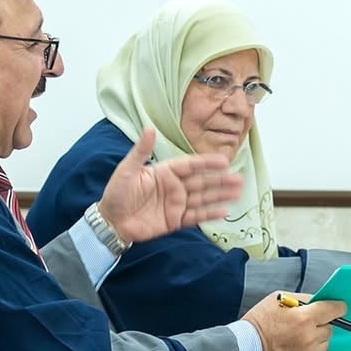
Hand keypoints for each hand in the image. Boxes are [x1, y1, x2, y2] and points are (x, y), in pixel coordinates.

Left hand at [96, 127, 241, 244]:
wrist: (111, 222)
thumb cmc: (116, 193)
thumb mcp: (127, 170)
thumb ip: (141, 151)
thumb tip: (149, 128)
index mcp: (164, 172)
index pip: (190, 165)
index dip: (207, 163)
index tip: (224, 160)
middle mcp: (174, 187)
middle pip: (201, 182)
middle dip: (220, 180)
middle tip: (239, 178)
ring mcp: (176, 204)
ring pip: (202, 198)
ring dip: (220, 195)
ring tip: (238, 192)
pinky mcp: (175, 221)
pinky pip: (195, 217)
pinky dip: (209, 215)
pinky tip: (224, 212)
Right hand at [241, 292, 345, 350]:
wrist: (246, 348)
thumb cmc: (259, 322)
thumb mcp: (277, 299)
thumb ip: (301, 299)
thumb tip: (317, 301)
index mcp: (304, 318)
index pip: (333, 310)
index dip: (338, 307)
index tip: (340, 307)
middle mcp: (309, 336)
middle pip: (330, 327)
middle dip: (322, 323)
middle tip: (308, 322)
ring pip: (325, 343)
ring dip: (318, 338)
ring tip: (301, 335)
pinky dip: (311, 350)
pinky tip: (297, 346)